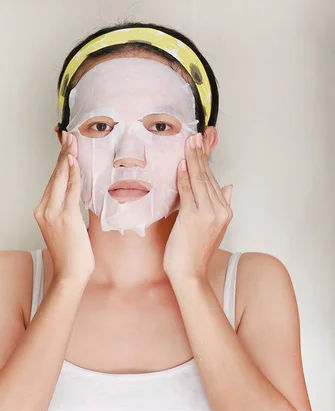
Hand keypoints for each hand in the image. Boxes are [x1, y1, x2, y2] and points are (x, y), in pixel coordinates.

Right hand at [33, 131, 94, 284]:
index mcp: (42, 212)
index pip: (52, 181)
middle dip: (62, 153)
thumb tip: (76, 195)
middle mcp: (43, 209)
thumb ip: (68, 209)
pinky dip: (72, 173)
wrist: (70, 274)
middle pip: (54, 175)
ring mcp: (52, 213)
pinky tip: (74, 160)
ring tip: (72, 141)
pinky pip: (69, 189)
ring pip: (59, 178)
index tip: (65, 146)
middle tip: (68, 135)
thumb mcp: (68, 228)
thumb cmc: (72, 255)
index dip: (59, 162)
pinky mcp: (65, 216)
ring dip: (67, 157)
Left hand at [163, 132, 232, 281]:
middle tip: (195, 136)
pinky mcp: (193, 217)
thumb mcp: (214, 227)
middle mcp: (220, 210)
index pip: (214, 180)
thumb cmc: (195, 253)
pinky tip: (182, 163)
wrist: (189, 274)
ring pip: (200, 180)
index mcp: (225, 211)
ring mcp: (207, 214)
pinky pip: (188, 191)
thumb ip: (221, 205)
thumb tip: (228, 186)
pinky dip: (185, 176)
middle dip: (201, 155)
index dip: (207, 161)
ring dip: (193, 159)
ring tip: (189, 142)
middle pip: (208, 177)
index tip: (202, 144)